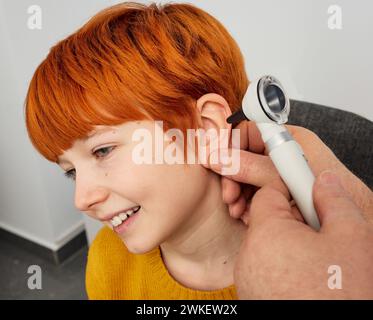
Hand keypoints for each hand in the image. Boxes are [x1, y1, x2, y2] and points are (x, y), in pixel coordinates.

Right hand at [205, 121, 372, 223]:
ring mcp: (282, 175)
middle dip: (233, 177)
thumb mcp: (284, 176)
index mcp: (289, 139)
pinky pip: (256, 195)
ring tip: (238, 211)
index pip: (250, 131)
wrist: (362, 219)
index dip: (231, 144)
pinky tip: (248, 216)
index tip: (217, 160)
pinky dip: (249, 206)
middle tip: (229, 195)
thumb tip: (219, 157)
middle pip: (245, 158)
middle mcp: (284, 155)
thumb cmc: (335, 192)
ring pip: (248, 179)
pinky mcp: (281, 193)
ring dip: (239, 195)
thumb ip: (250, 167)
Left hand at [234, 171, 372, 298]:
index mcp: (266, 234)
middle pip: (267, 220)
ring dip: (291, 245)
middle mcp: (249, 256)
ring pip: (269, 246)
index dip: (290, 187)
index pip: (268, 192)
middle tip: (321, 232)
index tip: (305, 189)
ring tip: (320, 262)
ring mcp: (250, 279)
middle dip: (293, 219)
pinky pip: (267, 269)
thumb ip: (333, 200)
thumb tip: (323, 181)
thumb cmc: (344, 296)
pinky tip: (310, 279)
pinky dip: (285, 266)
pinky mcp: (255, 297)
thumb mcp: (351, 238)